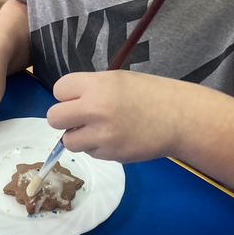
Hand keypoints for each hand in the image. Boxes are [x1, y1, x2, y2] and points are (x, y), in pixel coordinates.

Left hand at [47, 71, 189, 162]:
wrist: (179, 117)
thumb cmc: (149, 94)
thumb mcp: (118, 80)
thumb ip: (91, 90)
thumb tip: (68, 105)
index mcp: (96, 85)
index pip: (59, 90)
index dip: (67, 95)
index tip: (79, 98)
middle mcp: (95, 109)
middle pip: (54, 118)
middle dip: (64, 119)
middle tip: (80, 119)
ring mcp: (102, 134)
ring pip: (69, 141)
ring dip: (79, 137)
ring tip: (100, 130)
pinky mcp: (110, 154)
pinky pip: (90, 152)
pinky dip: (99, 148)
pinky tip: (117, 138)